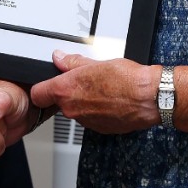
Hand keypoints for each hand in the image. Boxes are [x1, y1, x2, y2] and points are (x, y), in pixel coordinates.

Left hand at [30, 50, 161, 134]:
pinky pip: (91, 119)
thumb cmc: (126, 79)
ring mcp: (86, 122)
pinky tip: (109, 100)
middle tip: (82, 80)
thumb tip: (59, 58)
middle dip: (67, 92)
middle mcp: (72, 109)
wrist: (149, 98)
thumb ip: (72, 62)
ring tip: (101, 89)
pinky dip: (96, 111)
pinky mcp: (100, 129)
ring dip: (83, 102)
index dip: (41, 88)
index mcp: (66, 90)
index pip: (37, 94)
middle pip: (58, 102)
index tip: (46, 84)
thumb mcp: (96, 62)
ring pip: (76, 110)